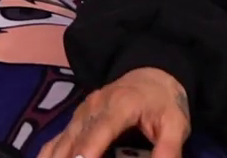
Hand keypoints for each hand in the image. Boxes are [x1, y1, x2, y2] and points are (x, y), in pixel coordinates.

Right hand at [42, 67, 189, 157]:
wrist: (151, 76)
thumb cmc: (164, 103)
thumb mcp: (176, 125)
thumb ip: (169, 150)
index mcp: (120, 106)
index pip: (99, 133)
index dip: (87, 153)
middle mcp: (94, 108)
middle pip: (75, 141)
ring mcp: (81, 113)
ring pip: (62, 143)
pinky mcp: (76, 119)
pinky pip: (56, 140)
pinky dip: (49, 155)